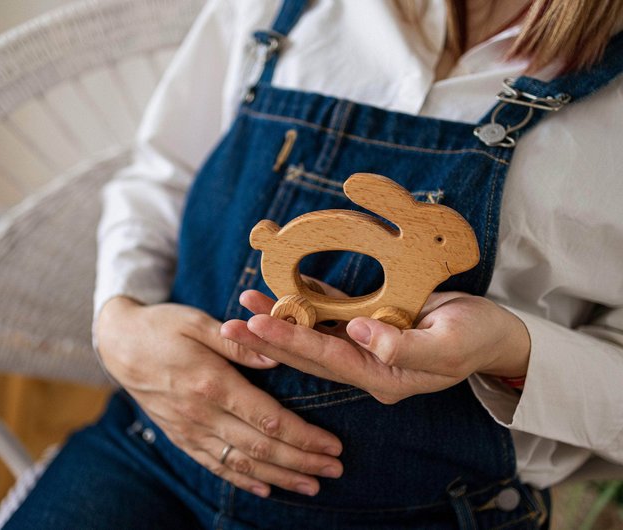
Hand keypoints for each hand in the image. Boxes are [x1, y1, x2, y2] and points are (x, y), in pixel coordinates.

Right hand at [95, 297, 342, 497]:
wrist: (118, 344)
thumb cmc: (163, 326)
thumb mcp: (198, 322)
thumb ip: (239, 343)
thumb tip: (276, 357)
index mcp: (211, 382)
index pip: (268, 418)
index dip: (303, 436)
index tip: (332, 445)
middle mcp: (201, 413)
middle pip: (261, 447)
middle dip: (302, 462)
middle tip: (335, 470)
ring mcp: (189, 429)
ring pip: (241, 463)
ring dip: (279, 478)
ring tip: (312, 487)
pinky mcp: (180, 437)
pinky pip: (214, 466)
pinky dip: (242, 480)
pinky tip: (265, 489)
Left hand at [221, 289, 530, 404]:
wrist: (493, 333)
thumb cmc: (476, 338)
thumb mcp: (448, 345)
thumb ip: (404, 346)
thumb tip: (358, 334)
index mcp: (383, 376)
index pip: (327, 359)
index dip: (290, 341)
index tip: (254, 326)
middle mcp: (368, 364)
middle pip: (309, 351)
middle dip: (268, 338)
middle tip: (228, 326)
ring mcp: (367, 346)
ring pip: (315, 332)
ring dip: (281, 319)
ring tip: (246, 303)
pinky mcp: (372, 325)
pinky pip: (334, 313)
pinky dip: (309, 301)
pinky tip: (285, 290)